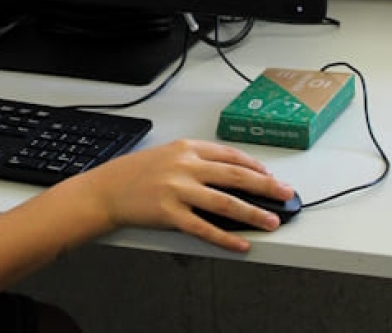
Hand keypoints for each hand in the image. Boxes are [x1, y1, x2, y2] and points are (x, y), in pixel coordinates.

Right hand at [79, 138, 293, 251]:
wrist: (104, 190)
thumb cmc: (133, 173)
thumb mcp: (166, 154)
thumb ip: (195, 160)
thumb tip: (230, 174)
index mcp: (186, 148)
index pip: (230, 155)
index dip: (256, 167)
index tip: (272, 177)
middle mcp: (184, 166)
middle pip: (236, 176)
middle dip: (266, 187)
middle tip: (286, 195)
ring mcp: (177, 190)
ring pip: (225, 202)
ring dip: (253, 213)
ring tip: (271, 222)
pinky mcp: (170, 214)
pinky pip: (204, 228)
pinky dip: (226, 237)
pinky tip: (241, 243)